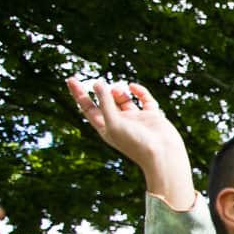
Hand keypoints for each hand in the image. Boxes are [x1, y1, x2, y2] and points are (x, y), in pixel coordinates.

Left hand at [67, 78, 197, 209]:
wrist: (162, 154)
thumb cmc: (135, 143)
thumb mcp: (114, 122)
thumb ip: (105, 102)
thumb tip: (97, 84)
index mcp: (106, 128)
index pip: (89, 108)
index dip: (79, 94)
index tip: (71, 79)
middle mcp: (120, 123)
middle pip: (105, 102)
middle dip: (101, 91)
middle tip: (99, 82)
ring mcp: (136, 119)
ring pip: (123, 100)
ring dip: (118, 92)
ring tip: (118, 90)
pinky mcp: (152, 116)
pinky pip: (144, 100)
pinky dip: (139, 91)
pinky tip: (132, 86)